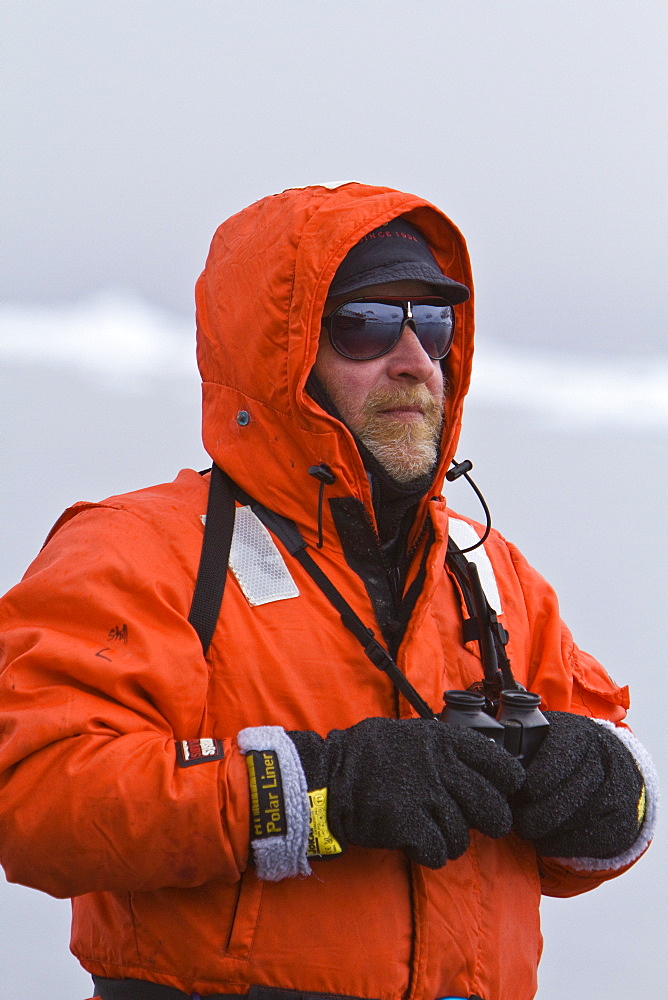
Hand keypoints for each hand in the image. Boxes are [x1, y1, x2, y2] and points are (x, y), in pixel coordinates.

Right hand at [289, 717, 524, 867]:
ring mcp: (426, 797)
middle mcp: (441, 767)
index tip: (500, 792)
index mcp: (444, 741)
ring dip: (450, 841)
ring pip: (463, 837)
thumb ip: (442, 747)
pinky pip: (439, 853)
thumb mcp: (408, 734)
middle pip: (494, 809)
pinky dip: (430, 854)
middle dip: (490, 823)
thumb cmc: (365, 754)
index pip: (503, 765)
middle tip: (476, 825)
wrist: (326, 777)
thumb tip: (471, 760)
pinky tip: (416, 844)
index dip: (507, 785)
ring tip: (432, 833)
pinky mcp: (410, 825)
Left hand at [512, 712, 644, 858]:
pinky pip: (590, 839)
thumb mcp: (542, 740)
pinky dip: (562, 844)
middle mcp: (603, 760)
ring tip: (527, 828)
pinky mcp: (621, 822)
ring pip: (578, 818)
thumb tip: (492, 768)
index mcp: (578, 734)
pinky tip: (545, 841)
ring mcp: (618, 792)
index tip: (518, 792)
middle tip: (516, 819)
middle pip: (569, 792)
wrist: (608, 772)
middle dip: (536, 811)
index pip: (559, 754)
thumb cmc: (560, 758)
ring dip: (547, 829)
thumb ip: (519, 748)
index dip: (536, 778)